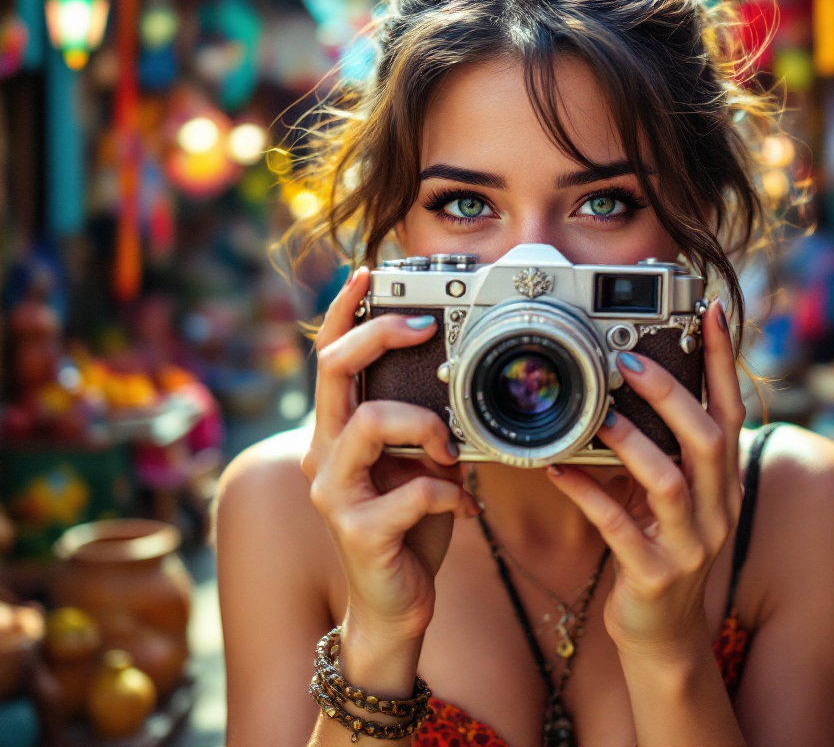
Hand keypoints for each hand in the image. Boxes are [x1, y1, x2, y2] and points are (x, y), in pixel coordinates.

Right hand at [301, 268, 479, 656]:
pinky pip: (411, 490)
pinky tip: (464, 506)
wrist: (392, 604)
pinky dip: (449, 492)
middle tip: (422, 328)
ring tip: (449, 451)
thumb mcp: (416, 462)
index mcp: (338, 431)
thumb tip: (454, 381)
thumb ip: (421, 424)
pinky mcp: (359, 531)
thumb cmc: (406, 523)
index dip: (342, 312)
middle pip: (333, 371)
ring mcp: (335, 492)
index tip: (365, 274)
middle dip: (379, 335)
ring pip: (370, 422)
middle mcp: (324, 454)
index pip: (329, 357)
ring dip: (424, 425)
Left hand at [547, 298, 744, 659]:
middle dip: (671, 394)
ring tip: (599, 414)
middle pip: (709, 440)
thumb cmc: (665, 549)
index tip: (709, 311)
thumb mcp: (680, 495)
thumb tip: (643, 383)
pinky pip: (617, 527)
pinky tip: (557, 468)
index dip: (722, 360)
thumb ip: (671, 447)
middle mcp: (718, 510)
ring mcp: (691, 546)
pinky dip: (586, 492)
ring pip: (669, 482)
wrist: (665, 636)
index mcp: (726, 483)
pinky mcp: (654, 576)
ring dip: (632, 443)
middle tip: (630, 361)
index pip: (732, 410)